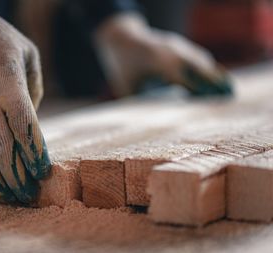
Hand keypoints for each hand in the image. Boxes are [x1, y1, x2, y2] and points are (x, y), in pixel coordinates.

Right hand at [0, 0, 50, 203]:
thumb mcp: (27, 53)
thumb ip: (35, 90)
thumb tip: (32, 127)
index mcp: (4, 80)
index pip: (23, 123)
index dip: (34, 150)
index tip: (42, 171)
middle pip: (1, 145)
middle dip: (17, 174)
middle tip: (28, 193)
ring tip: (7, 195)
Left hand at [94, 13, 232, 97]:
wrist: (119, 36)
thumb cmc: (122, 67)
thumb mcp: (126, 87)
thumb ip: (140, 102)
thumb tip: (153, 120)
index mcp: (160, 63)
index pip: (186, 80)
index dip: (201, 93)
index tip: (211, 107)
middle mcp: (173, 52)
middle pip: (201, 68)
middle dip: (215, 83)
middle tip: (228, 98)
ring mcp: (177, 45)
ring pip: (201, 60)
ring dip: (213, 73)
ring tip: (224, 91)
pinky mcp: (177, 44)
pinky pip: (196, 56)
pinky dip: (205, 66)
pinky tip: (212, 79)